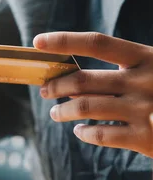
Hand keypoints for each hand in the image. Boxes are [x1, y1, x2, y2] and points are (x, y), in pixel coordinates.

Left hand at [34, 32, 152, 156]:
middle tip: (45, 90)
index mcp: (147, 57)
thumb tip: (74, 80)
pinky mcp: (147, 138)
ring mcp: (146, 110)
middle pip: (83, 80)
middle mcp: (145, 81)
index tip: (37, 42)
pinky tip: (81, 131)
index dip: (65, 41)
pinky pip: (101, 135)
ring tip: (56, 113)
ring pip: (85, 108)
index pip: (98, 43)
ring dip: (63, 111)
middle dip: (56, 85)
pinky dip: (84, 133)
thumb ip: (124, 70)